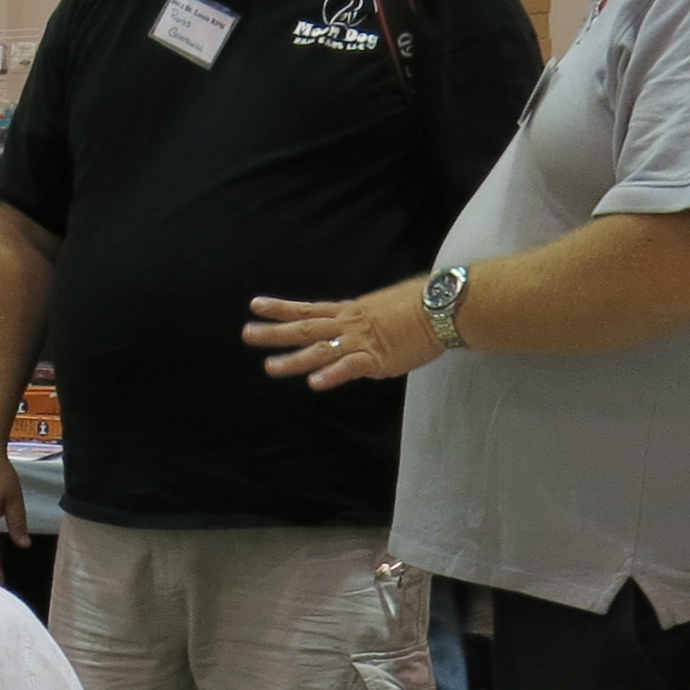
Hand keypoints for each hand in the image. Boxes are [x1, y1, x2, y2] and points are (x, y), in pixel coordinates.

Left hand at [247, 284, 443, 389]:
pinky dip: (332, 375)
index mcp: (348, 311)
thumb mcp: (381, 307)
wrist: (443, 307)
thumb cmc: (419, 305)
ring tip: (270, 367)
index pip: (307, 309)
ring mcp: (360, 341)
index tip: (254, 305)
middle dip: (274, 333)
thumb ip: (363, 319)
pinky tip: (314, 384)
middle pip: (304, 328)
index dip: (280, 308)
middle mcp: (348, 324)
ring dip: (294, 360)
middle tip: (247, 334)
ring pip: (320, 350)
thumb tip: (358, 325)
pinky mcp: (376, 358)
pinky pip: (350, 367)